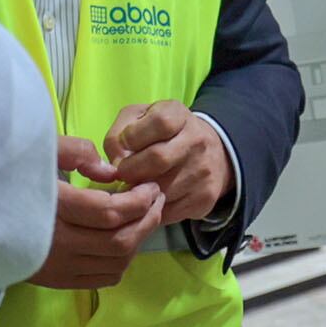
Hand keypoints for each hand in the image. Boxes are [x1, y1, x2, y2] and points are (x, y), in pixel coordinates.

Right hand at [31, 135, 165, 289]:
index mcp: (53, 209)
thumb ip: (74, 152)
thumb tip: (110, 173)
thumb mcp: (39, 150)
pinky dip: (123, 260)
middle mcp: (57, 244)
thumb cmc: (12, 176)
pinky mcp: (58, 280)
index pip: (110, 212)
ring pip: (116, 262)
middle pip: (120, 240)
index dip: (139, 200)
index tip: (151, 185)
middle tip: (157, 198)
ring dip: (139, 239)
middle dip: (147, 218)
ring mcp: (58, 267)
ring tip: (145, 215)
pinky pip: (104, 277)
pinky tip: (125, 238)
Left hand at [103, 99, 233, 225]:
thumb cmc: (162, 135)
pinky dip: (151, 209)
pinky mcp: (204, 198)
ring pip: (161, 189)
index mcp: (179, 115)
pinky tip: (149, 200)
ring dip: (139, 193)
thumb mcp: (139, 120)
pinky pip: (169, 211)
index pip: (159, 122)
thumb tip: (114, 162)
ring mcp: (203, 171)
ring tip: (134, 187)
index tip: (124, 144)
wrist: (210, 154)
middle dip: (130, 169)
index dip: (133, 136)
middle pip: (158, 158)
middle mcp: (197, 140)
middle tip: (122, 173)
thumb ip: (119, 133)